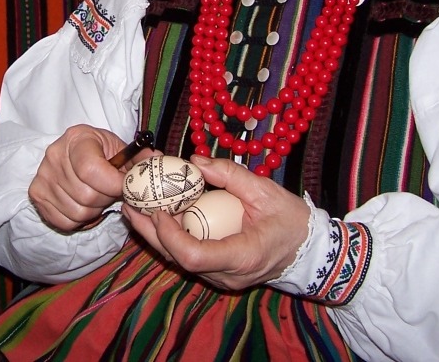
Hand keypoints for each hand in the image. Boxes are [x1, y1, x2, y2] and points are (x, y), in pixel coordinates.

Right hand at [29, 125, 151, 231]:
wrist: (74, 152)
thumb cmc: (101, 151)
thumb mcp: (121, 149)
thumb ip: (140, 159)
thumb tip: (158, 162)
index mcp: (77, 138)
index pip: (91, 170)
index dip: (113, 184)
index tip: (125, 187)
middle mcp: (54, 155)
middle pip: (86, 195)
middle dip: (106, 198)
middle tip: (110, 191)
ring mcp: (42, 177)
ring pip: (77, 212)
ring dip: (94, 210)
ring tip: (97, 196)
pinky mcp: (37, 195)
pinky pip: (64, 221)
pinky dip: (79, 220)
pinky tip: (84, 204)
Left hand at [122, 155, 309, 290]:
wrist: (309, 250)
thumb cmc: (291, 221)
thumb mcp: (265, 190)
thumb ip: (230, 175)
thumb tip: (195, 162)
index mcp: (240, 255)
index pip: (192, 255)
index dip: (168, 234)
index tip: (158, 208)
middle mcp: (226, 274)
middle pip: (177, 259)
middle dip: (149, 231)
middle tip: (129, 203)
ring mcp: (221, 277)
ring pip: (178, 260)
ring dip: (155, 234)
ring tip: (135, 207)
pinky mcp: (217, 272)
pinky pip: (187, 257)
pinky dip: (171, 237)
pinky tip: (158, 216)